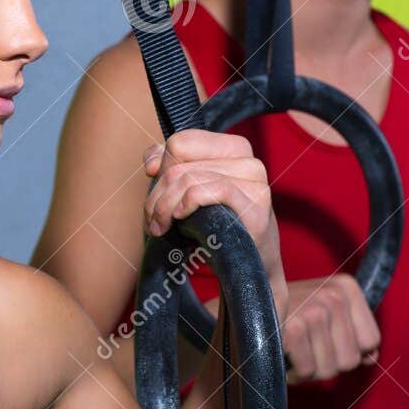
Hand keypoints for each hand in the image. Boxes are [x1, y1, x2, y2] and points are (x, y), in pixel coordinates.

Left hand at [142, 129, 286, 312]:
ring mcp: (256, 182)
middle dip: (158, 194)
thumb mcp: (190, 192)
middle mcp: (248, 160)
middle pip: (180, 164)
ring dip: (164, 206)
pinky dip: (188, 203)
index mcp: (234, 149)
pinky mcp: (256, 205)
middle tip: (152, 220)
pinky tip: (179, 218)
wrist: (248, 267)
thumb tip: (151, 162)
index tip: (152, 186)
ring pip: (190, 179)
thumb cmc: (216, 227)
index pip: (182, 141)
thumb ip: (170, 167)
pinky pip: (213, 190)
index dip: (161, 164)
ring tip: (160, 227)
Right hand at [281, 275, 380, 382]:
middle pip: (351, 359)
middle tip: (303, 347)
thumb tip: (372, 356)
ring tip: (291, 349)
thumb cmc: (284, 317)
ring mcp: (314, 310)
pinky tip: (281, 355)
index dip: (349, 351)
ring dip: (308, 369)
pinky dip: (294, 373)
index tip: (324, 340)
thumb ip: (352, 334)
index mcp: (346, 287)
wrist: (239, 315)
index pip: (371, 341)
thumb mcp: (323, 317)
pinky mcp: (294, 328)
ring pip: (330, 369)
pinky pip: (309, 371)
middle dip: (327, 363)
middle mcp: (333, 294)